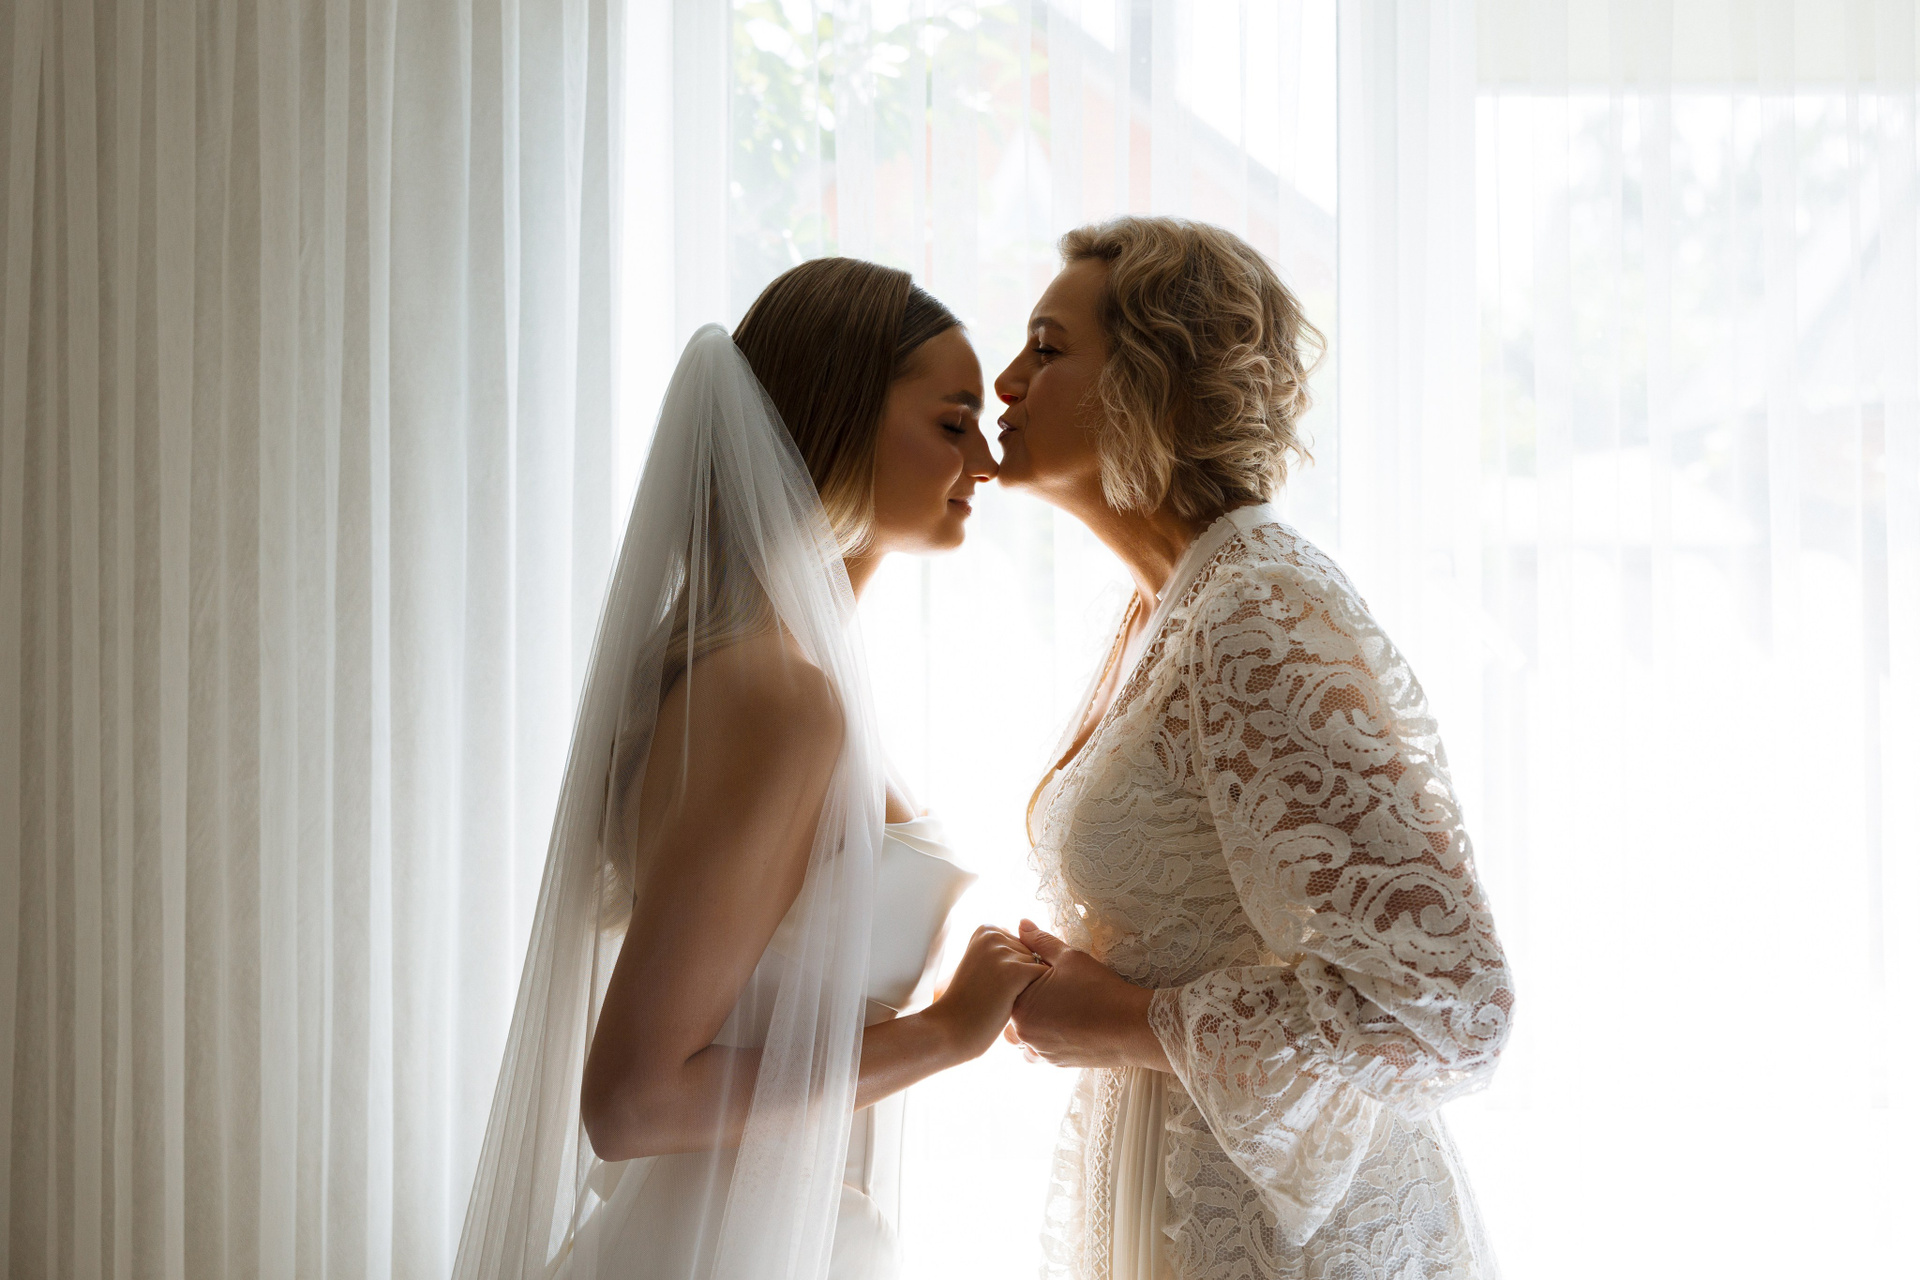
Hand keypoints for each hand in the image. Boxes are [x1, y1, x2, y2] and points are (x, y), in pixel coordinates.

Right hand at [923, 925, 1047, 1061]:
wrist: (950, 1029)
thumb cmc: (970, 1003)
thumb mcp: (984, 965)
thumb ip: (1006, 950)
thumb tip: (1033, 938)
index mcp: (986, 930)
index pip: (1024, 944)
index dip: (1014, 970)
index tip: (990, 982)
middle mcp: (993, 935)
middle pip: (1033, 954)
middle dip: (1024, 978)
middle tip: (996, 995)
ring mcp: (1002, 953)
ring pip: (1040, 966)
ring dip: (1030, 987)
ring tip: (1003, 1001)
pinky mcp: (1013, 971)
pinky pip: (1044, 977)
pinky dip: (1038, 995)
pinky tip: (1013, 1006)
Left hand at [1003, 921, 1169, 1071]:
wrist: (1132, 1026)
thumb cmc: (1099, 989)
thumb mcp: (1069, 957)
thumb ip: (1040, 941)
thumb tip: (1021, 923)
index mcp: (1021, 1006)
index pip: (1010, 987)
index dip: (1026, 975)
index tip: (1045, 970)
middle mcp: (1025, 1033)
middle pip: (1016, 1010)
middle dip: (1029, 998)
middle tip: (1055, 986)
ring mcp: (1040, 1051)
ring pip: (1027, 1033)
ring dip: (1036, 1021)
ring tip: (1060, 1006)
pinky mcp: (1057, 1063)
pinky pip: (1042, 1050)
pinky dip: (1048, 1038)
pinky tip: (1066, 1024)